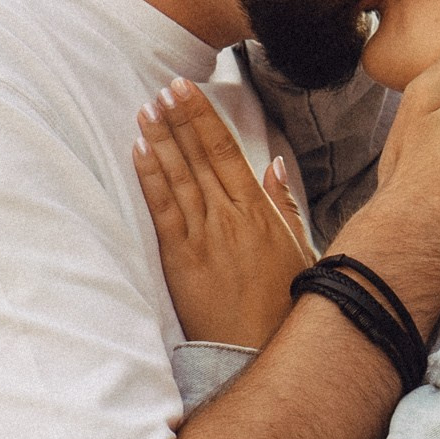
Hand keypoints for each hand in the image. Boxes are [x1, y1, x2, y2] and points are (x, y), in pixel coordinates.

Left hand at [134, 79, 315, 347]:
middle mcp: (230, 217)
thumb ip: (284, 206)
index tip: (187, 89)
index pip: (226, 150)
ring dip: (161, 139)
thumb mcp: (300, 250)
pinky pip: (163, 210)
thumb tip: (274, 165)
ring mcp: (203, 237)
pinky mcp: (181, 260)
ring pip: (179, 176)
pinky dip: (151, 177)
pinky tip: (140, 151)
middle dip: (179, 118)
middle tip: (163, 87)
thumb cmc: (284, 305)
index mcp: (259, 211)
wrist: (261, 351)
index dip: (203, 117)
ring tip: (146, 109)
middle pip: (200, 156)